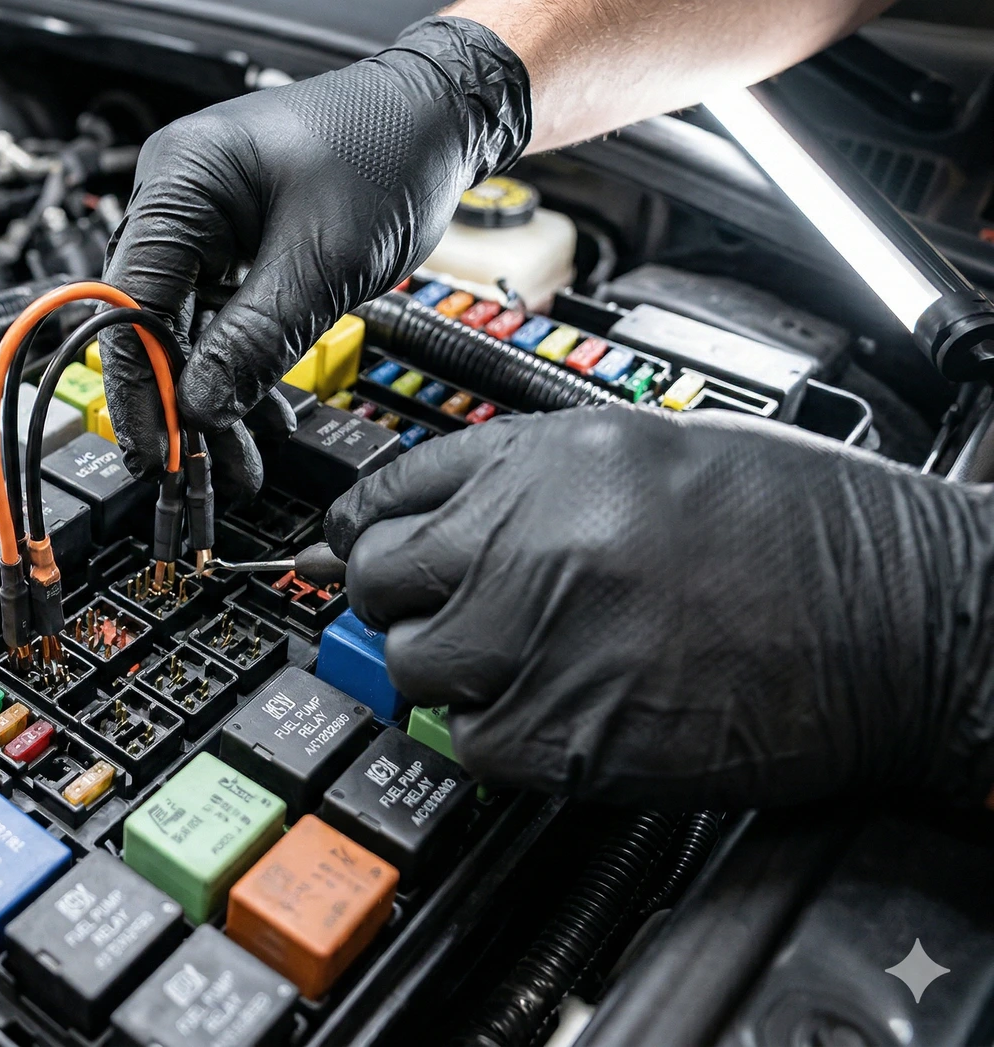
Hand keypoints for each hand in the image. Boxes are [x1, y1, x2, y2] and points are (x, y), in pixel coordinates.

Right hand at [100, 15, 530, 498]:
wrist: (441, 116)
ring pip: (188, 329)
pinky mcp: (232, 243)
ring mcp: (202, 220)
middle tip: (199, 470)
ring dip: (214, 394)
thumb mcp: (325, 261)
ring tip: (240, 460)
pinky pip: (220, 317)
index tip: (159, 446)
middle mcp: (176, 196)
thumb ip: (257, 341)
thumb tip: (202, 408)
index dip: (142, 382)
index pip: (132, 301)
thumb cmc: (391, 148)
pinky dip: (241, 366)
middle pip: (154, 321)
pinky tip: (260, 415)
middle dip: (182, 400)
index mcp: (181, 180)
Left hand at [325, 406, 993, 808]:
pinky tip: (553, 712)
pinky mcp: (567, 735)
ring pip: (412, 667)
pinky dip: (494, 738)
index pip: (388, 492)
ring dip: (447, 671)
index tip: (354, 545)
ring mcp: (538, 640)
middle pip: (379, 581)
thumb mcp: (651, 455)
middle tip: (444, 611)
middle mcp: (526, 542)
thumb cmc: (804, 533)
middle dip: (400, 598)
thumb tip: (443, 517)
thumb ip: (531, 482)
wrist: (902, 621)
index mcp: (547, 459)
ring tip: (515, 664)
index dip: (365, 525)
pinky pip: (470, 743)